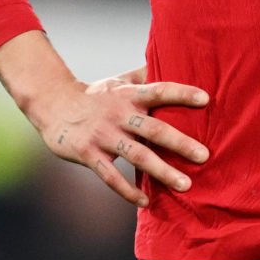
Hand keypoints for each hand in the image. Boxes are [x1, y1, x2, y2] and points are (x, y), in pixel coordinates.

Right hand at [34, 67, 210, 206]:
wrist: (53, 105)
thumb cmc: (94, 94)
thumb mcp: (119, 81)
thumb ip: (144, 75)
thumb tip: (172, 57)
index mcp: (129, 95)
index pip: (159, 91)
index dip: (182, 94)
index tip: (206, 99)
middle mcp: (119, 114)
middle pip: (153, 129)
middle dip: (180, 143)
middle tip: (204, 156)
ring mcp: (104, 135)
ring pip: (137, 156)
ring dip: (162, 171)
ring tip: (185, 184)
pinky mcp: (89, 154)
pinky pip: (111, 177)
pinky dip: (128, 191)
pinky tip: (145, 202)